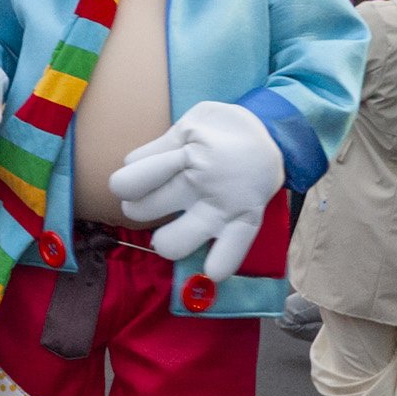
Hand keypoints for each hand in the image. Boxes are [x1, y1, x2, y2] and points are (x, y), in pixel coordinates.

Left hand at [108, 101, 282, 277]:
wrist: (273, 131)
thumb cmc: (222, 128)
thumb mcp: (188, 125)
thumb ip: (159, 146)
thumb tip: (129, 166)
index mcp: (182, 155)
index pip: (132, 181)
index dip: (123, 186)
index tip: (128, 186)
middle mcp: (200, 183)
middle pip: (145, 210)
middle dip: (137, 209)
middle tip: (147, 204)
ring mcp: (224, 205)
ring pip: (178, 239)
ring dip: (166, 241)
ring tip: (166, 235)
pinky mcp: (247, 219)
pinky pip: (234, 247)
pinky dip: (221, 262)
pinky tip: (211, 270)